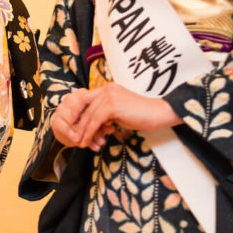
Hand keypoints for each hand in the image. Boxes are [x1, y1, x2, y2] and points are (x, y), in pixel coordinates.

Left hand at [58, 83, 181, 150]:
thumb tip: (92, 126)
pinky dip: (89, 132)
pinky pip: (95, 121)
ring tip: (80, 143)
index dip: (78, 113)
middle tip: (74, 137)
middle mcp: (106, 89)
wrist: (157, 114)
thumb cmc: (141, 115)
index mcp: (107, 88)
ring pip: (89, 115)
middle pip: (85, 107)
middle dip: (78, 124)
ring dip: (83, 131)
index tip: (74, 126)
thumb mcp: (119, 113)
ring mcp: (108, 96)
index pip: (86, 99)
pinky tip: (87, 141)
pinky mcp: (112, 105)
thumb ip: (105, 115)